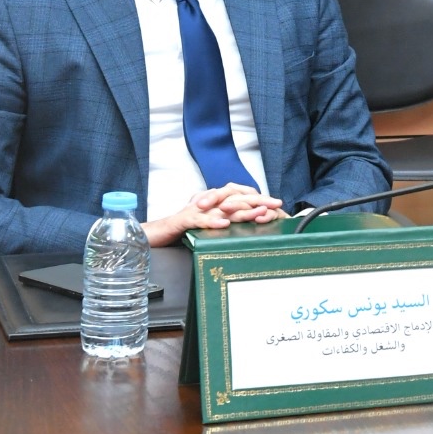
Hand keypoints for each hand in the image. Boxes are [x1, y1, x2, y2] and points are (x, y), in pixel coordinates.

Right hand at [142, 184, 284, 246]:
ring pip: (221, 207)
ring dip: (241, 210)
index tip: (278, 206)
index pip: (241, 198)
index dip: (260, 200)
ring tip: (258, 213)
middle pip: (235, 198)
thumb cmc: (182, 231)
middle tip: (275, 205)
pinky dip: (212, 221)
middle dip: (257, 201)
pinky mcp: (182, 220)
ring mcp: (195, 210)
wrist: (153, 235)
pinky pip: (199, 220)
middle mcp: (207, 203)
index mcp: (214, 204)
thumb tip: (249, 226)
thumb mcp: (209, 226)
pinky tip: (224, 224)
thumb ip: (226, 223)